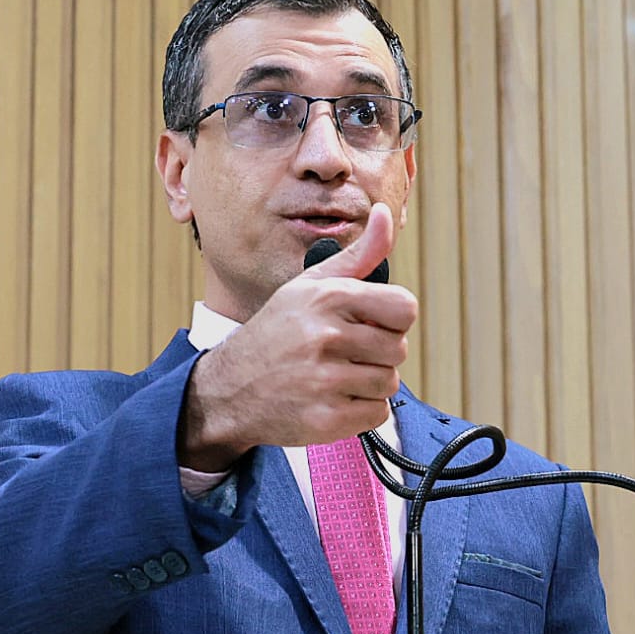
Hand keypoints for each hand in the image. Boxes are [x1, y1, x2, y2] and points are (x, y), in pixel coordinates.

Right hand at [179, 203, 418, 468]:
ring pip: (388, 383)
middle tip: (341, 354)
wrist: (229, 388)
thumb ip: (358, 254)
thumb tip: (387, 214)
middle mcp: (326, 336)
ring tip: (334, 376)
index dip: (390, 319)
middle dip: (377, 354)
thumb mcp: (310, 285)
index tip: (366, 324)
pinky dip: (360, 411)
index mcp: (328, 298)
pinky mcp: (327, 419)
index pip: (404, 308)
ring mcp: (325, 380)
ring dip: (368, 383)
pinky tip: (331, 399)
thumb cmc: (277, 332)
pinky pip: (377, 413)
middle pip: (398, 349)